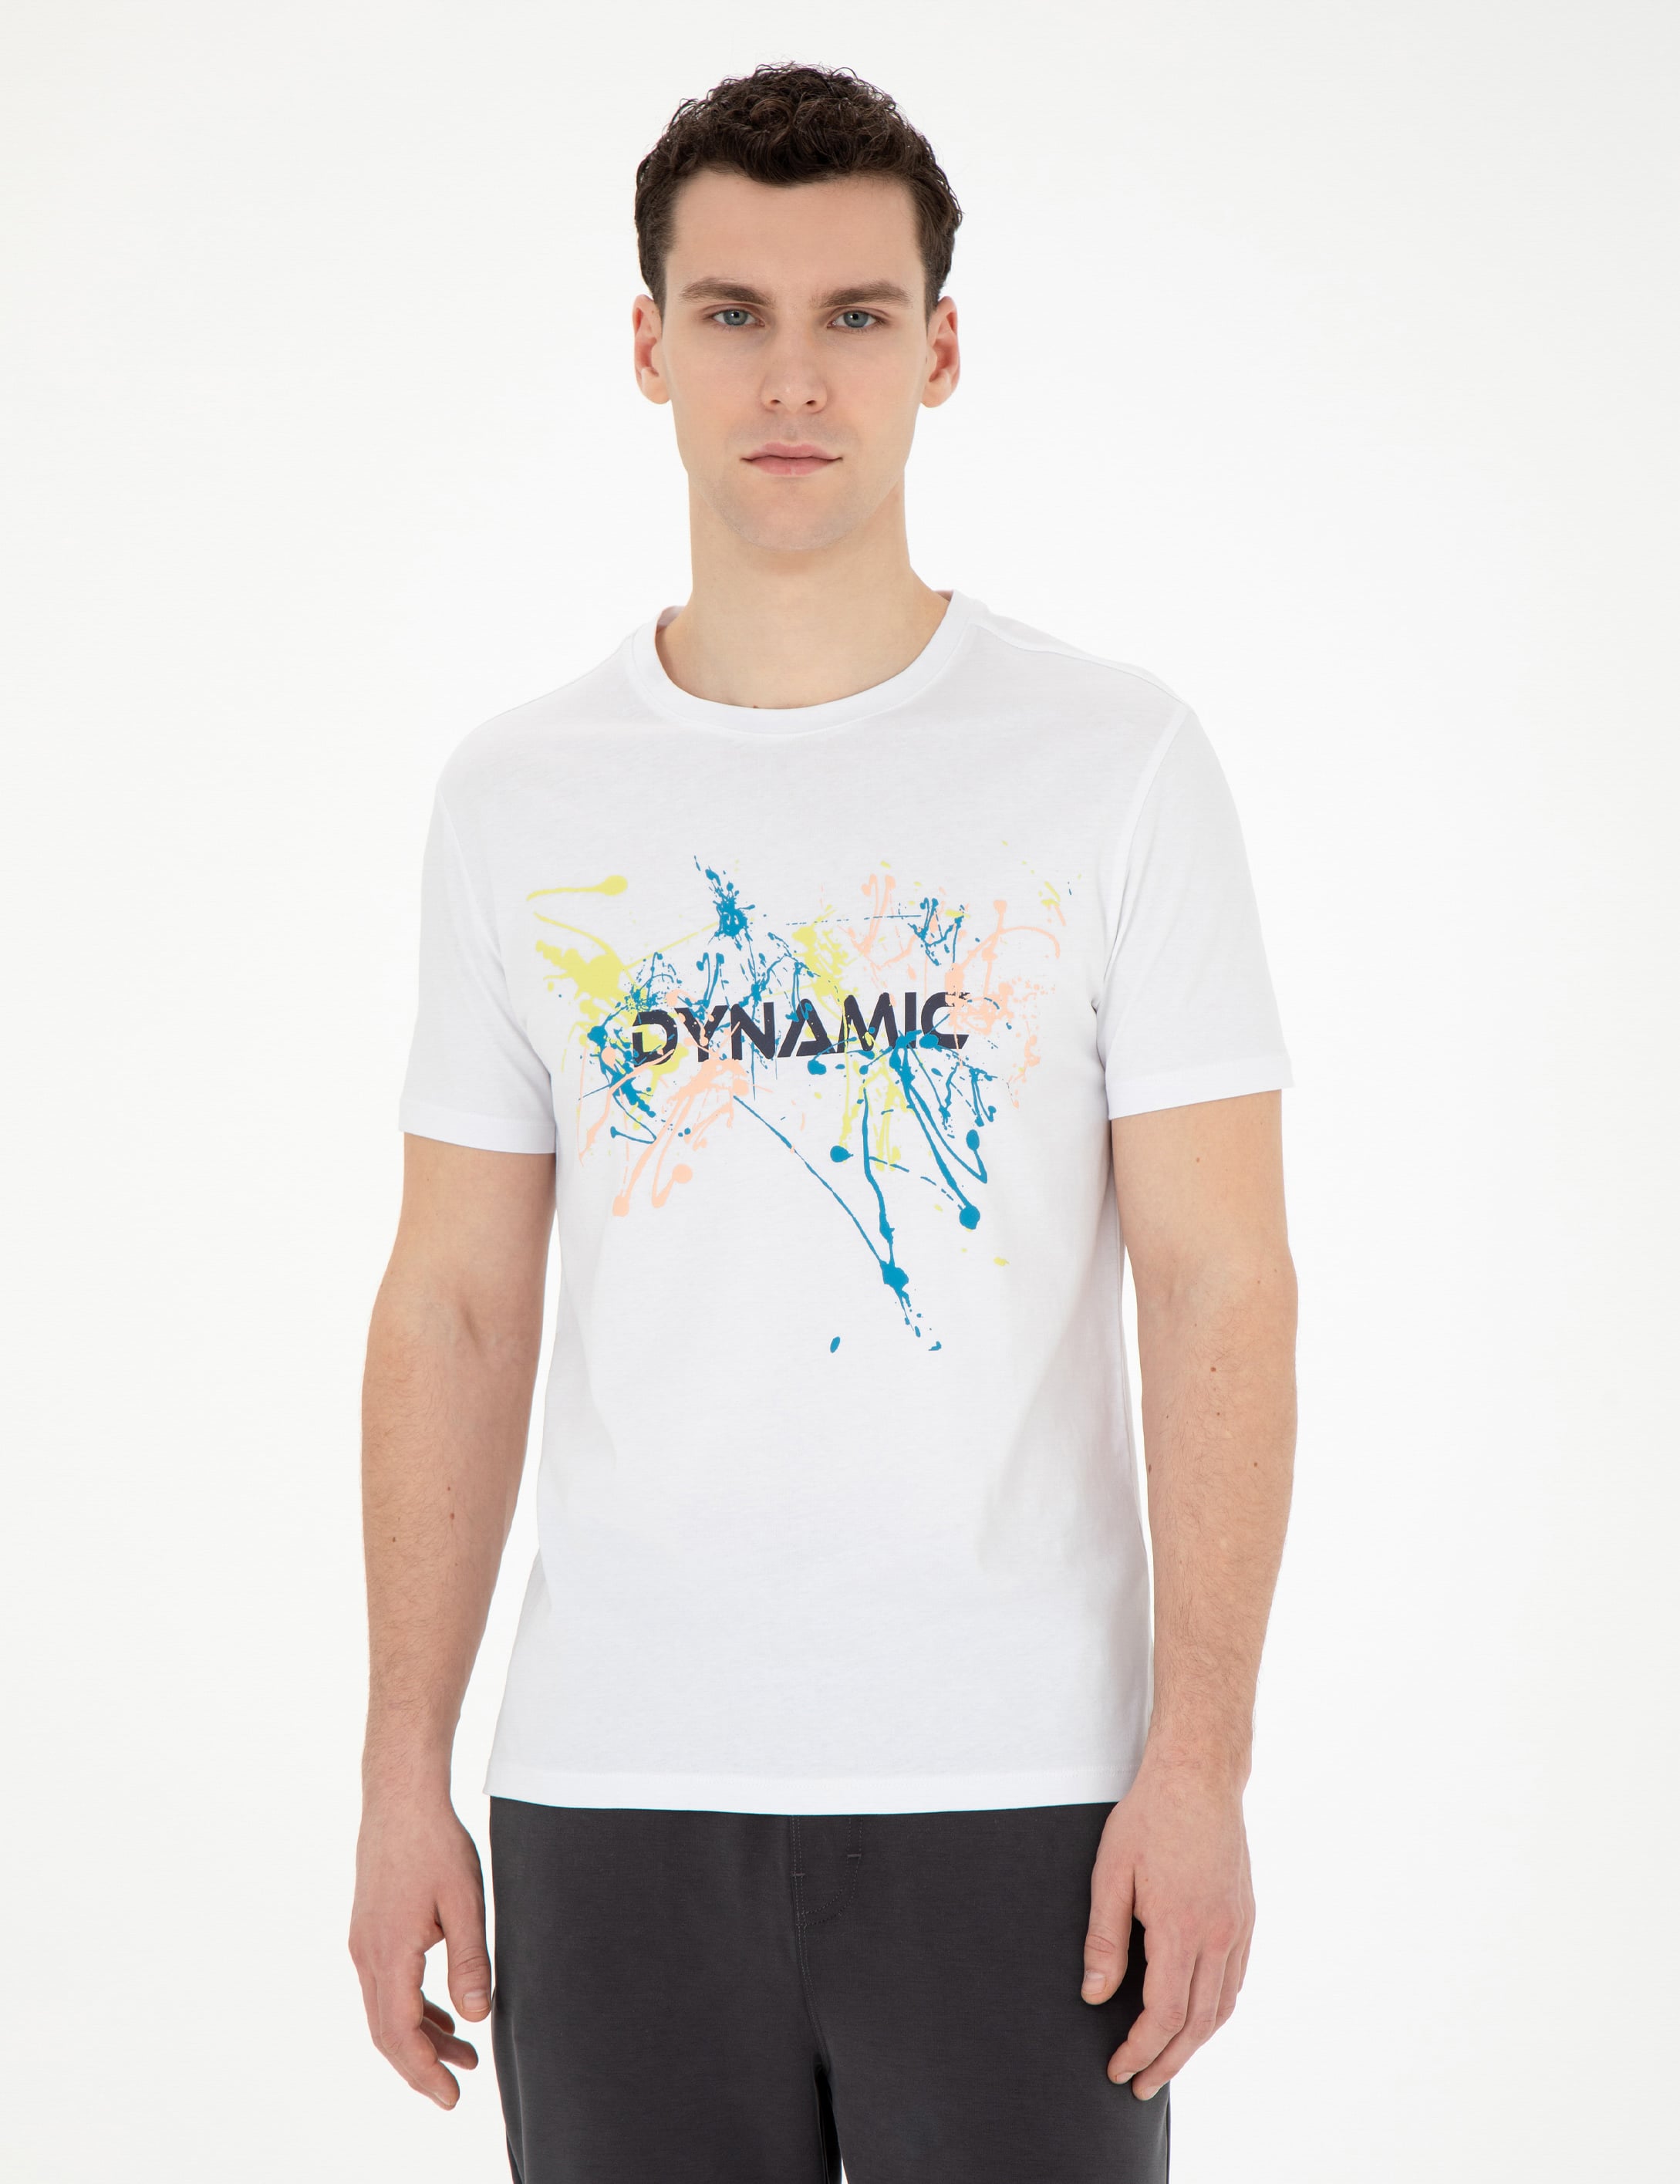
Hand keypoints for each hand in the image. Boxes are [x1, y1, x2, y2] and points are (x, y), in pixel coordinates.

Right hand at [349, 1790, 491, 2107]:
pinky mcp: (370, 1930)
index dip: (424, 2071)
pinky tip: (443, 2016)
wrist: (400, 1798)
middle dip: (420, 2067)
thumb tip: (475, 2017)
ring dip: (420, 2038)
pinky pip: (386, 1986)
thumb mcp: (465, 1901)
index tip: (451, 2097)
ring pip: (385, 2010)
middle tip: (455, 2091)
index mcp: (390, 1952)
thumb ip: (469, 1961)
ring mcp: (364, 1942)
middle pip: (386, 2032)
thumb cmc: (435, 1843)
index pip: (399, 2033)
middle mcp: (368, 1954)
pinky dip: (412, 2010)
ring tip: (464, 2056)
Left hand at [1080, 1750, 1254, 2099]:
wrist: (1198, 1776)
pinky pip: (1235, 1981)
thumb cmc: (1149, 1818)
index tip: (1118, 2069)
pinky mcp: (1245, 1916)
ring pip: (1222, 2008)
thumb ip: (1105, 1939)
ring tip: (1165, 2061)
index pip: (1164, 2014)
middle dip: (1166, 2061)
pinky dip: (1216, 2012)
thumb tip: (1095, 1995)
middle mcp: (1217, 1936)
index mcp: (1180, 1928)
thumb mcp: (1111, 1873)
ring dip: (1194, 2043)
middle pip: (1197, 2024)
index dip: (1140, 2050)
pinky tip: (1197, 2018)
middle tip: (1139, 2085)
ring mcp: (1237, 1927)